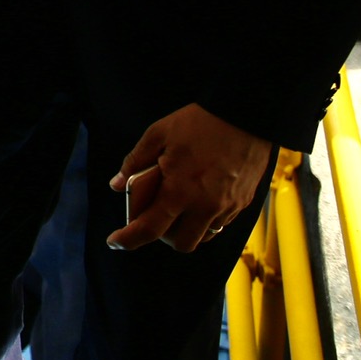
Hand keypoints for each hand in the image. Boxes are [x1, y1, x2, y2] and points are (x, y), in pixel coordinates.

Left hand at [106, 104, 271, 252]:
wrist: (245, 115)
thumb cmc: (199, 123)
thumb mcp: (157, 135)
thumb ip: (134, 162)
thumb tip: (117, 185)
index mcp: (180, 191)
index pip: (150, 229)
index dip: (128, 240)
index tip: (115, 242)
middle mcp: (206, 206)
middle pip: (181, 243)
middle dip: (163, 237)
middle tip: (153, 217)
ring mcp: (228, 207)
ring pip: (204, 237)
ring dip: (187, 230)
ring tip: (177, 208)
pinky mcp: (243, 203)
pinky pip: (221, 223)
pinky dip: (205, 220)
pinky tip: (197, 199)